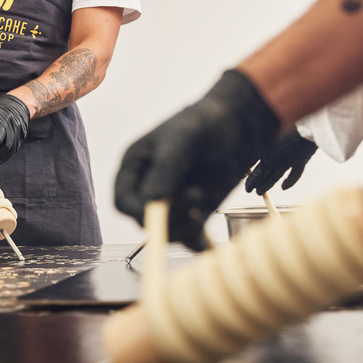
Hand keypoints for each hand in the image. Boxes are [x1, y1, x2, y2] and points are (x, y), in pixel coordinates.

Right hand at [115, 70, 280, 250]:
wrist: (238, 123)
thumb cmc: (205, 122)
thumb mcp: (181, 139)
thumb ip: (165, 169)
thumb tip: (153, 201)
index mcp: (135, 168)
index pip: (123, 201)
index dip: (136, 210)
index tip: (159, 208)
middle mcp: (149, 188)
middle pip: (145, 221)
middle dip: (168, 216)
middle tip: (194, 196)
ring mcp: (173, 202)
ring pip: (168, 231)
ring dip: (184, 226)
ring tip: (201, 198)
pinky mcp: (196, 211)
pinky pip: (190, 236)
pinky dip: (196, 241)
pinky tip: (206, 239)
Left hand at [245, 129, 316, 195]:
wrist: (307, 122)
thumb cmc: (285, 117)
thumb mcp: (265, 125)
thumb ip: (256, 134)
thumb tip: (245, 141)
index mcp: (262, 148)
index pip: (249, 163)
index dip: (244, 171)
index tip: (239, 176)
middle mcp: (273, 157)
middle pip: (260, 173)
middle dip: (253, 182)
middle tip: (248, 190)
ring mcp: (287, 161)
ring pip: (274, 177)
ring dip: (266, 185)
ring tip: (259, 193)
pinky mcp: (300, 161)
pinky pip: (294, 175)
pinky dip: (289, 182)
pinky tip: (283, 187)